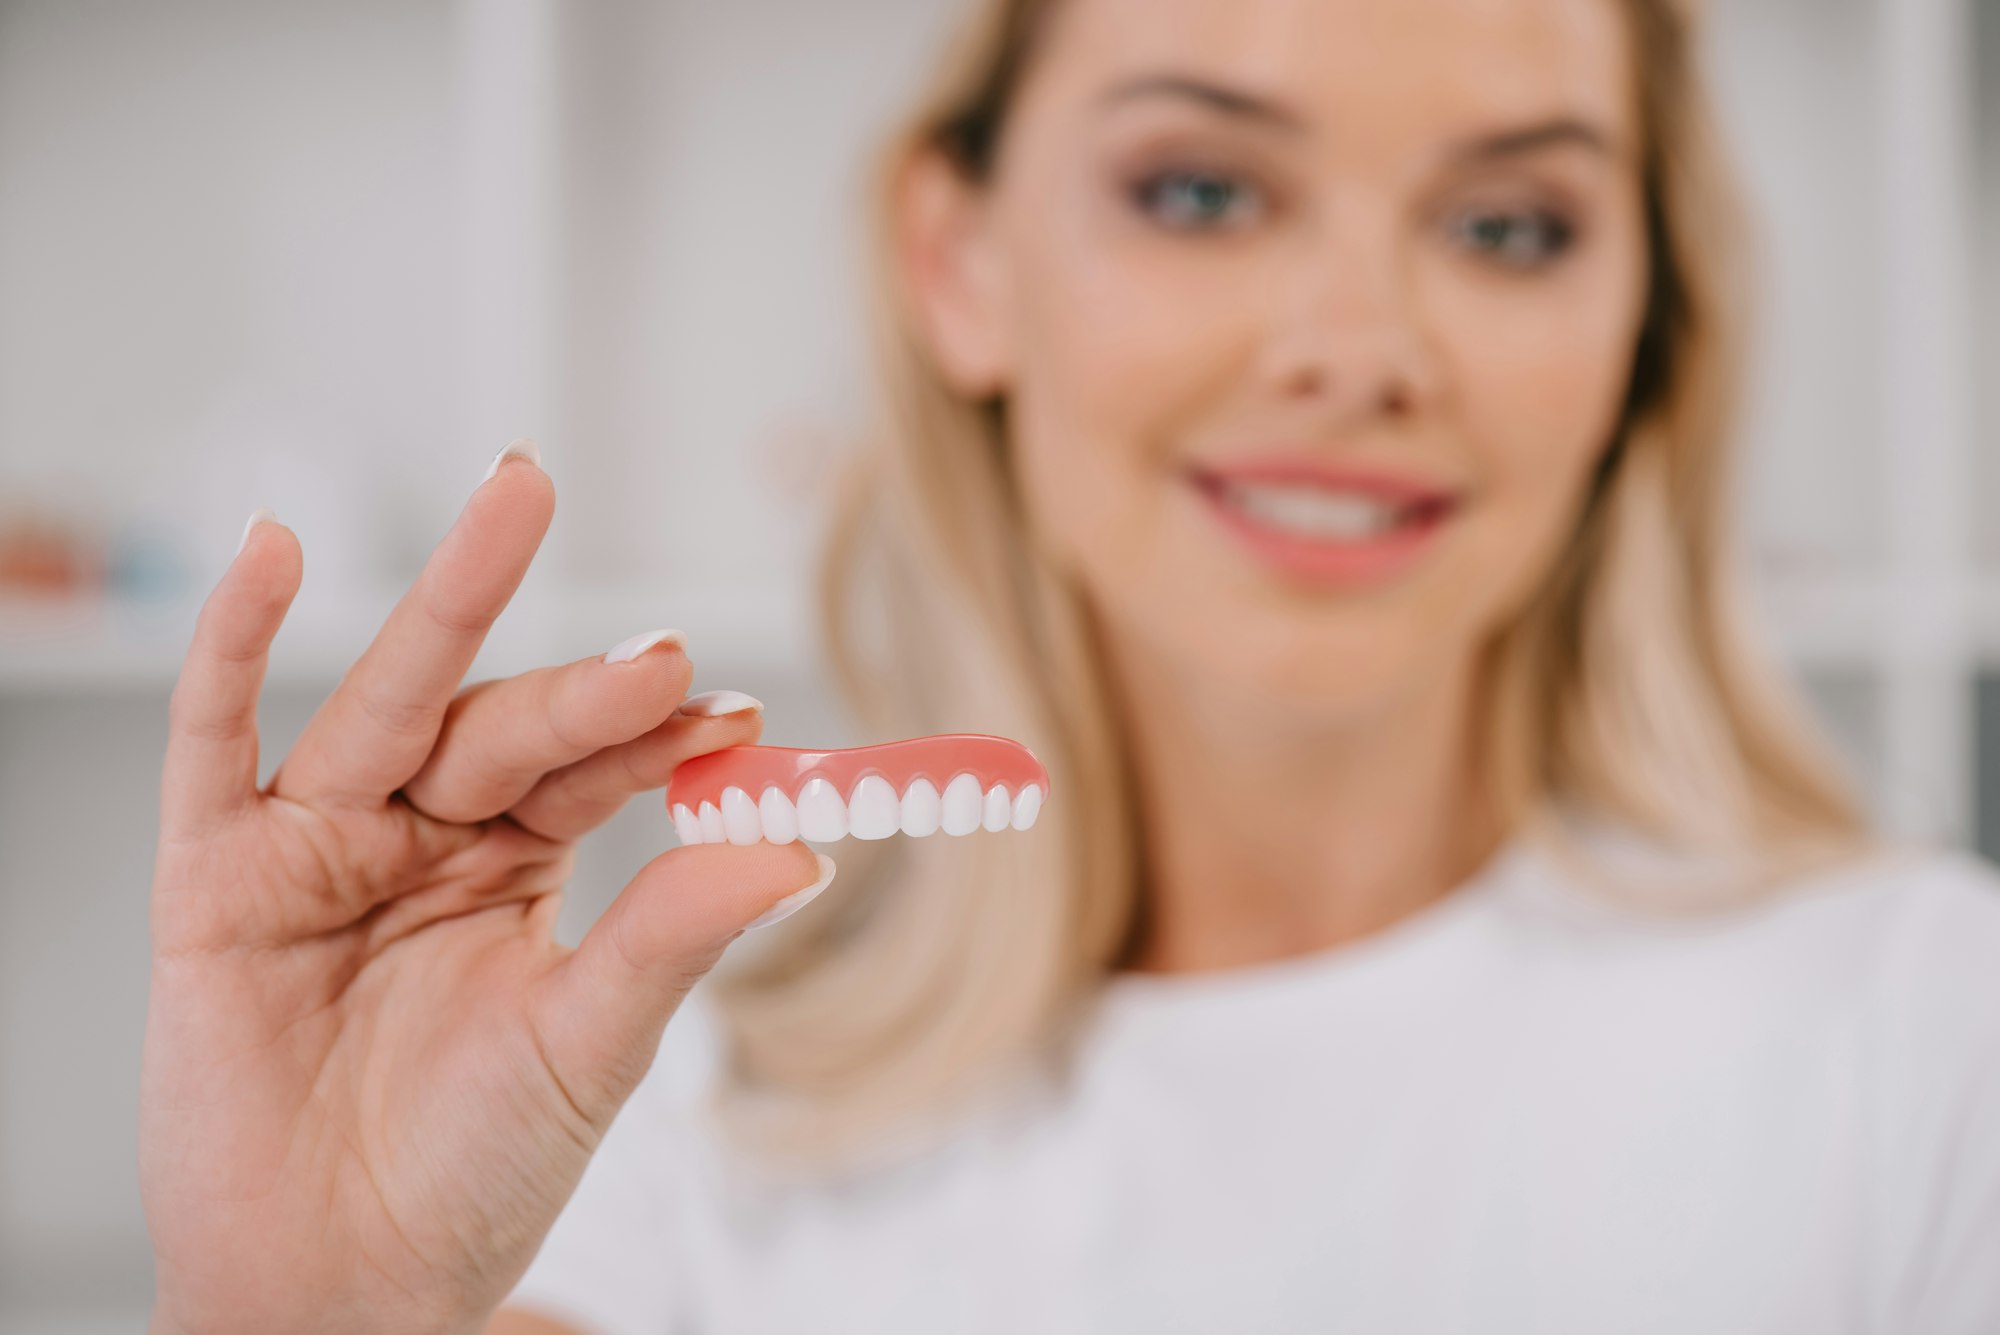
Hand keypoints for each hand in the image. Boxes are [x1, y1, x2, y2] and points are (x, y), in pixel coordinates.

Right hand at [140, 444, 830, 1333]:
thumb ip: (672, 938)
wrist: (338, 1287)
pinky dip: (237, 647)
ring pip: (390, 702)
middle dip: (578, 676)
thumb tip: (806, 848)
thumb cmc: (470, 1169)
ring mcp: (319, 843)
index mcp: (514, 863)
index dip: (653, 734)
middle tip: (662, 643)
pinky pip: (217, 742)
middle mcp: (421, 832)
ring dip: (450, 598)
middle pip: (502, 719)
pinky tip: (275, 553)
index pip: (591, 769)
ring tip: (516, 492)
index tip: (732, 711)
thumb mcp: (588, 1046)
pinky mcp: (216, 876)